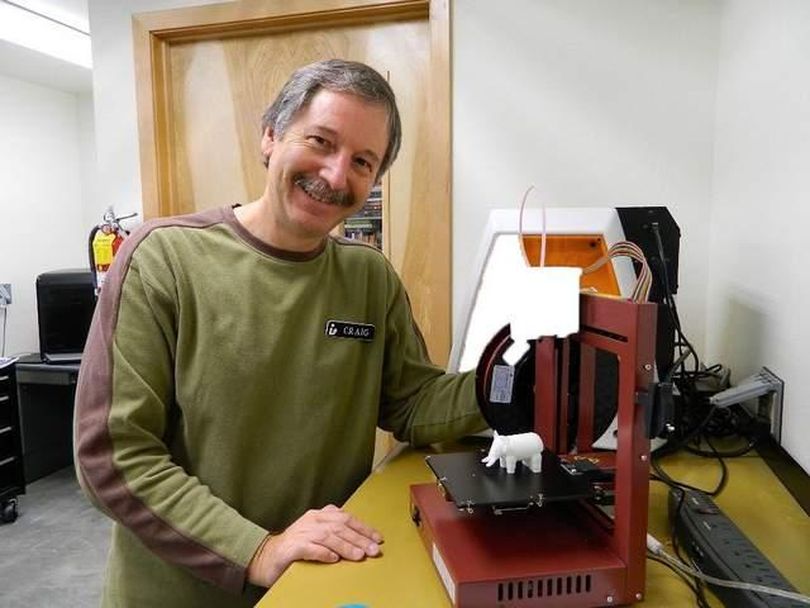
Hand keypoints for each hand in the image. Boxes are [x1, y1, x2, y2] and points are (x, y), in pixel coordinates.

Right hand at [246, 504, 382, 587]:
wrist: (266, 557)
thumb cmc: (296, 547)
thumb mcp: (317, 534)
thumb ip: (335, 532)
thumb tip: (361, 541)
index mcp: (319, 515)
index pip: (346, 518)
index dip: (363, 528)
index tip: (377, 538)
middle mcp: (311, 520)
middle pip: (340, 526)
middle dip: (359, 538)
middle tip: (373, 550)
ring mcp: (301, 532)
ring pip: (328, 537)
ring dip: (345, 546)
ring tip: (358, 556)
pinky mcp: (291, 547)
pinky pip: (310, 548)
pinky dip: (323, 553)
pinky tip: (333, 558)